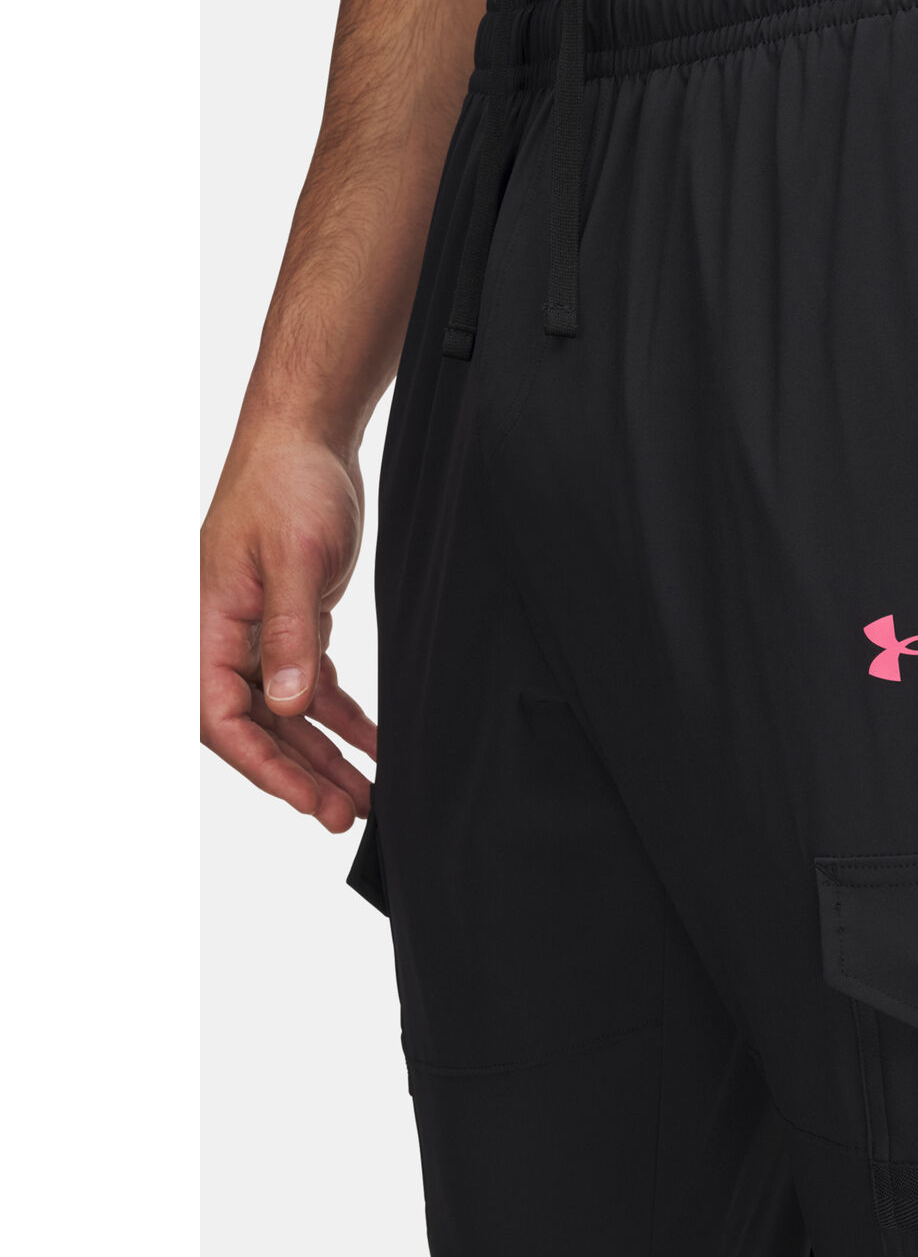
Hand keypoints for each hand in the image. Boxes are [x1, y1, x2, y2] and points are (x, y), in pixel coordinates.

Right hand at [201, 430, 376, 830]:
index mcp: (204, 624)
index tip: (308, 799)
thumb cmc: (289, 486)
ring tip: (367, 797)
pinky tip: (374, 748)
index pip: (221, 716)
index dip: (264, 765)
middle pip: (256, 728)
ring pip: (286, 716)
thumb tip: (284, 704)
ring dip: (325, 757)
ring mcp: (256, 636)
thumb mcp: (297, 559)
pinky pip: (311, 690)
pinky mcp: (292, 628)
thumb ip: (290, 633)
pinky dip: (342, 721)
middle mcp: (223, 638)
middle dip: (302, 776)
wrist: (307, 442)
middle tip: (348, 814)